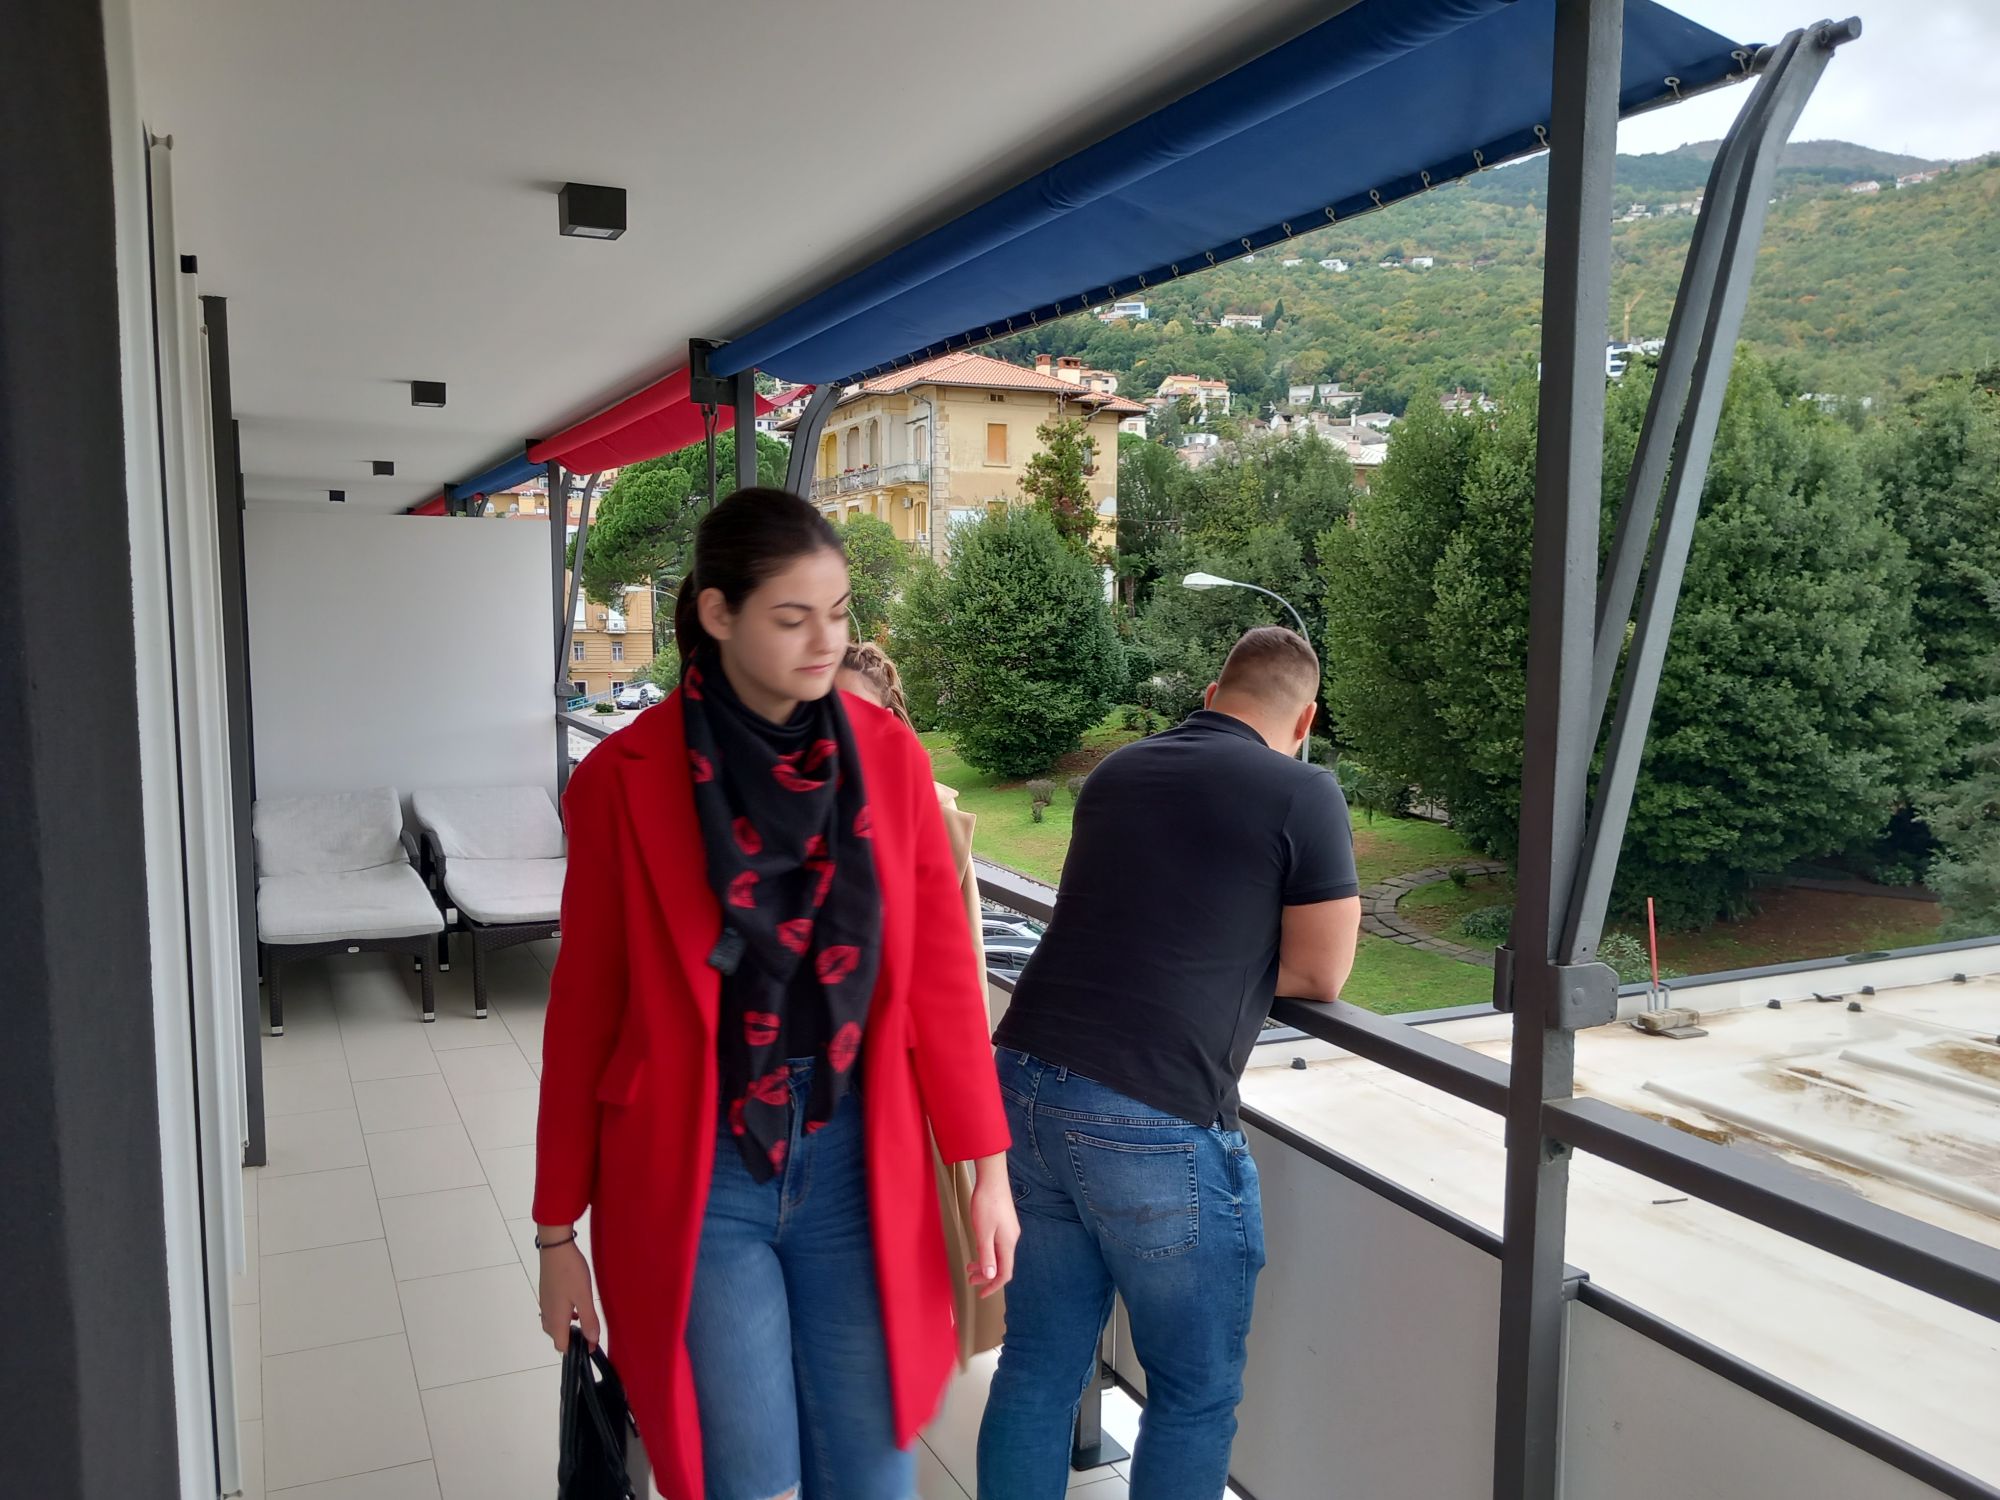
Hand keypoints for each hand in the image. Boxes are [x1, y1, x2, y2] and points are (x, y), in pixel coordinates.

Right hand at [538, 1234, 600, 1351]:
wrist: (555, 1248)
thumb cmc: (570, 1272)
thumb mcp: (584, 1297)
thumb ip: (589, 1320)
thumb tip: (592, 1341)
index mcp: (556, 1318)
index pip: (561, 1346)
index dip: (576, 1350)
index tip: (591, 1345)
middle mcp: (547, 1314)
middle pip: (556, 1336)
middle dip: (571, 1339)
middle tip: (589, 1332)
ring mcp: (544, 1303)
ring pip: (554, 1324)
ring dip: (567, 1326)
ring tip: (584, 1319)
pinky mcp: (546, 1293)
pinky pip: (553, 1312)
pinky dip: (564, 1315)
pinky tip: (574, 1305)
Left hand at [966, 1157, 1018, 1298]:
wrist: (992, 1179)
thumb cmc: (987, 1204)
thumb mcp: (983, 1232)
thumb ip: (987, 1255)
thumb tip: (990, 1277)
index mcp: (1007, 1243)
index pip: (1004, 1273)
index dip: (993, 1286)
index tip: (981, 1294)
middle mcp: (1011, 1239)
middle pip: (1002, 1265)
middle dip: (986, 1276)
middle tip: (971, 1281)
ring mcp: (1009, 1231)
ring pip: (999, 1255)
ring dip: (985, 1263)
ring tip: (970, 1267)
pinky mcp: (1005, 1223)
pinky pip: (997, 1245)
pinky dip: (987, 1252)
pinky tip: (978, 1249)